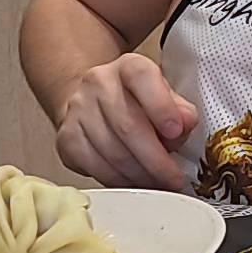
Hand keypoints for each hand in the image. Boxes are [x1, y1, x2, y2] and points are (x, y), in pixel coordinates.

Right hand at [54, 53, 197, 190]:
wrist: (96, 103)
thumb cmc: (140, 104)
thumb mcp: (168, 98)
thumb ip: (181, 110)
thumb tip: (185, 123)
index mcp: (130, 67)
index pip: (142, 78)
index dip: (161, 107)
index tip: (177, 132)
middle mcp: (98, 83)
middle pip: (128, 126)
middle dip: (156, 160)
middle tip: (174, 179)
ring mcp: (77, 110)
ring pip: (112, 152)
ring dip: (140, 176)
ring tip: (159, 185)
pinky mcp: (66, 138)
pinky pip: (94, 167)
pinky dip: (119, 181)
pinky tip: (135, 184)